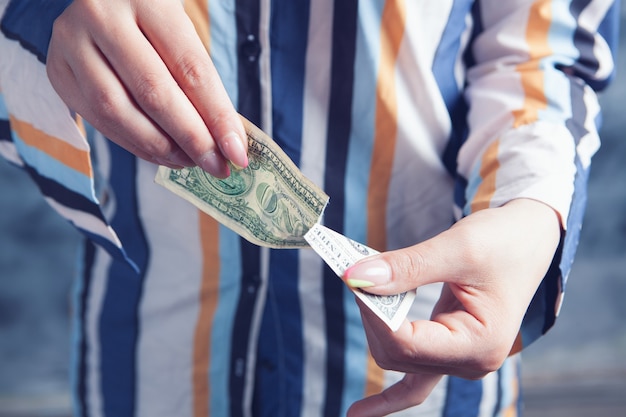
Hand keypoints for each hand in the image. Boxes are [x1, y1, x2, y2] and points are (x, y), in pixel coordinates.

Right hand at [46, 0, 247, 177]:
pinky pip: (99, 121)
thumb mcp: (183, 32)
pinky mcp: (58, 71)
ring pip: (118, 112)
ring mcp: (71, 43)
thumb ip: (202, 81)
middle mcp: (101, 16)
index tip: (238, 153)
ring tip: (191, 163)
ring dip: (161, 148)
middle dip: (192, 139)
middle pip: (153, 93)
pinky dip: (135, 145)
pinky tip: (162, 154)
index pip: (190, 68)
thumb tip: (228, 142)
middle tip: (218, 168)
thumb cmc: (154, 17)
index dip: (217, 117)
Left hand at [343, 198, 560, 415]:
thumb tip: (354, 278)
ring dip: (375, 324)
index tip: (353, 276)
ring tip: (359, 286)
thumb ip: (406, 268)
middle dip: (371, 315)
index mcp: (479, 345)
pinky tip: (357, 412)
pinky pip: (414, 384)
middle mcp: (471, 362)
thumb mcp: (457, 248)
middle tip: (355, 273)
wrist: (532, 238)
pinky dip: (387, 396)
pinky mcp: (449, 349)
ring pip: (397, 356)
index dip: (373, 313)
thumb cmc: (504, 241)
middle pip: (396, 353)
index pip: (406, 343)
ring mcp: (459, 360)